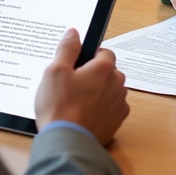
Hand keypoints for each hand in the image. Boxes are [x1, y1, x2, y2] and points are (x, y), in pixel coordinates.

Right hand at [34, 28, 129, 145]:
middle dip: (95, 75)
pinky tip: (85, 114)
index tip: (77, 66)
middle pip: (109, 71)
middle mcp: (117, 83)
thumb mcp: (55, 71)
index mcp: (104, 68)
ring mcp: (119, 103)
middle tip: (74, 85)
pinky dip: (102, 109)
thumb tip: (74, 33)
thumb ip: (67, 48)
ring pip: (111, 90)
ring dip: (99, 92)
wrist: (67, 141)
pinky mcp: (117, 121)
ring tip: (77, 102)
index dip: (90, 57)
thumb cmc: (60, 106)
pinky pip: (112, 108)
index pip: (104, 52)